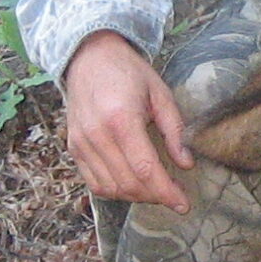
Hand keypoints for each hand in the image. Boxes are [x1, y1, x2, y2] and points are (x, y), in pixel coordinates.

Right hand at [63, 30, 194, 212]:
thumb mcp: (160, 93)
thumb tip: (186, 163)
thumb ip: (175, 129)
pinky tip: (133, 184)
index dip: (166, 192)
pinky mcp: (74, 148)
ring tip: (156, 190)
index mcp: (121, 119)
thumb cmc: (128, 73)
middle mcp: (97, 135)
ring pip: (110, 188)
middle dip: (155, 197)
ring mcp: (81, 143)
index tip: (183, 204)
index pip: (145, 169)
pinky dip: (115, 191)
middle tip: (175, 195)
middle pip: (128, 183)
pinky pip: (94, 183)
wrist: (90, 57)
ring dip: (136, 196)